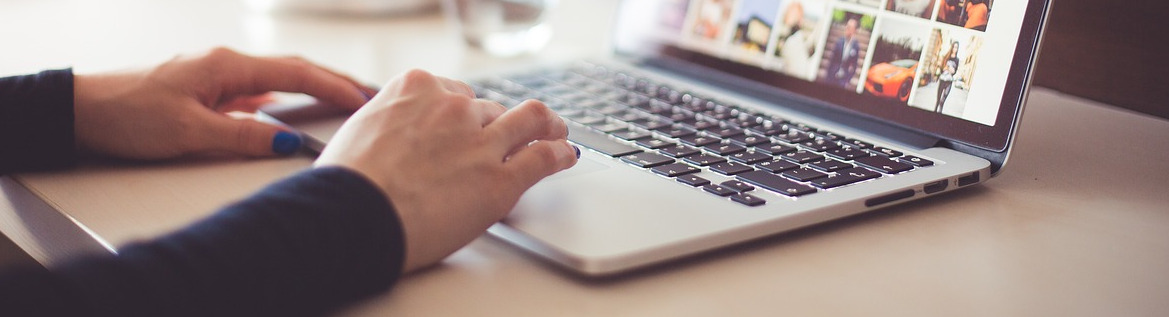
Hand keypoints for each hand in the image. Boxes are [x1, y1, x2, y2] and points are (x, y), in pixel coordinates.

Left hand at [73, 47, 375, 158]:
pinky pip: (256, 89)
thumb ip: (244, 136)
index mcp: (227, 66)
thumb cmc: (127, 115)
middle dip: (334, 80)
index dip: (335, 87)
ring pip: (277, 78)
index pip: (297, 73)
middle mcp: (225, 64)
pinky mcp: (204, 89)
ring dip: (312, 87)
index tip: (366, 100)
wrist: (80, 110)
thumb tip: (290, 143)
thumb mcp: (191, 132)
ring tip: (342, 99)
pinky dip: (283, 96)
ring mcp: (215, 74)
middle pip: (294, 68)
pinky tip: (287, 108)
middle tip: (371, 93)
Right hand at [315, 69, 577, 272]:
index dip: (465, 112)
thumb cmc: (347, 184)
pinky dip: (560, 155)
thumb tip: (393, 137)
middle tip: (510, 136)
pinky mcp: (500, 180)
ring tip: (556, 132)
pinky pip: (543, 158)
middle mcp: (454, 108)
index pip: (456, 93)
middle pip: (489, 110)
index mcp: (416, 88)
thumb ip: (389, 125)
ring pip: (529, 121)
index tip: (471, 122)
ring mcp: (481, 142)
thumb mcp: (360, 131)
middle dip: (497, 125)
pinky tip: (566, 156)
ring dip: (546, 126)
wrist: (353, 215)